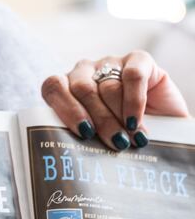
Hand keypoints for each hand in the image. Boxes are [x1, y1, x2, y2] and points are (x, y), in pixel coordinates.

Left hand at [42, 51, 189, 149]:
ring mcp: (110, 62)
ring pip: (108, 86)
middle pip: (83, 88)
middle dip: (99, 119)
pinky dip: (135, 101)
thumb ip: (81, 139)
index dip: (66, 108)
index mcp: (67, 88)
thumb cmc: (123, 137)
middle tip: (115, 142)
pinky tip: (136, 121)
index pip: (53, 87)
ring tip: (131, 138)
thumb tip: (71, 158)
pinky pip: (132, 75)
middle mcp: (85, 72)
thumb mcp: (98, 139)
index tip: (84, 132)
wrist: (166, 131)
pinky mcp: (138, 60)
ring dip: (120, 116)